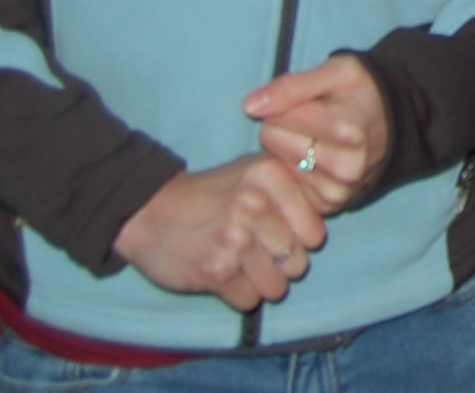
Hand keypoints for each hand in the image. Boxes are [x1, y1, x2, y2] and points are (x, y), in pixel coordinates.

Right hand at [111, 155, 328, 309]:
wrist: (148, 210)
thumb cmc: (210, 195)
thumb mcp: (252, 174)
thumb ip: (292, 190)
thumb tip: (326, 222)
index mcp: (269, 174)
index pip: (316, 232)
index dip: (300, 241)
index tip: (277, 234)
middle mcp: (255, 203)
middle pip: (298, 263)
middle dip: (279, 265)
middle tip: (252, 251)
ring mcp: (235, 239)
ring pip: (277, 287)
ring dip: (259, 283)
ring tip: (238, 263)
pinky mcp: (216, 271)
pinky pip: (250, 301)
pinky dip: (238, 294)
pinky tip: (221, 273)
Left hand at [245, 53, 391, 212]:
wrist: (395, 123)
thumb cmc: (362, 91)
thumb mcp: (337, 71)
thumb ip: (292, 85)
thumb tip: (250, 106)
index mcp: (349, 131)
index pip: (277, 115)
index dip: (285, 102)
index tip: (308, 101)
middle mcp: (345, 167)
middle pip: (271, 140)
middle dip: (282, 125)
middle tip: (308, 119)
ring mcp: (337, 191)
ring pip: (275, 163)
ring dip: (285, 149)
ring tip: (313, 137)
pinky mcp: (328, 206)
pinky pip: (285, 184)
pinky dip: (291, 170)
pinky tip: (310, 159)